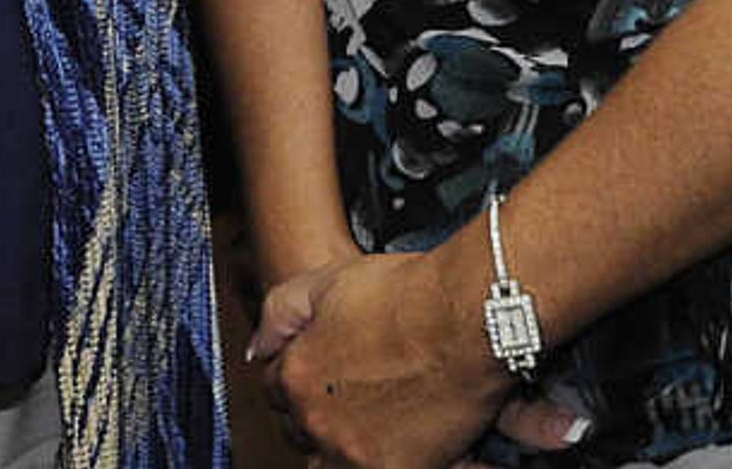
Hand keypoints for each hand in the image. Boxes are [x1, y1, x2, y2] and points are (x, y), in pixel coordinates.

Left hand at [249, 245, 584, 466]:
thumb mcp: (327, 281)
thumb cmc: (408, 294)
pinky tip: (404, 439)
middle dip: (315, 412)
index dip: (295, 372)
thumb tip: (260, 347)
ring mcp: (359, 453)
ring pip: (331, 462)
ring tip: (372, 422)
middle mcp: (321, 423)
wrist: (470, 316)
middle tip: (348, 392)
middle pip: (301, 431)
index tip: (320, 365)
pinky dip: (388, 459)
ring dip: (343, 446)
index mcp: (298, 377)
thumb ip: (280, 313)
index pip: (276, 388)